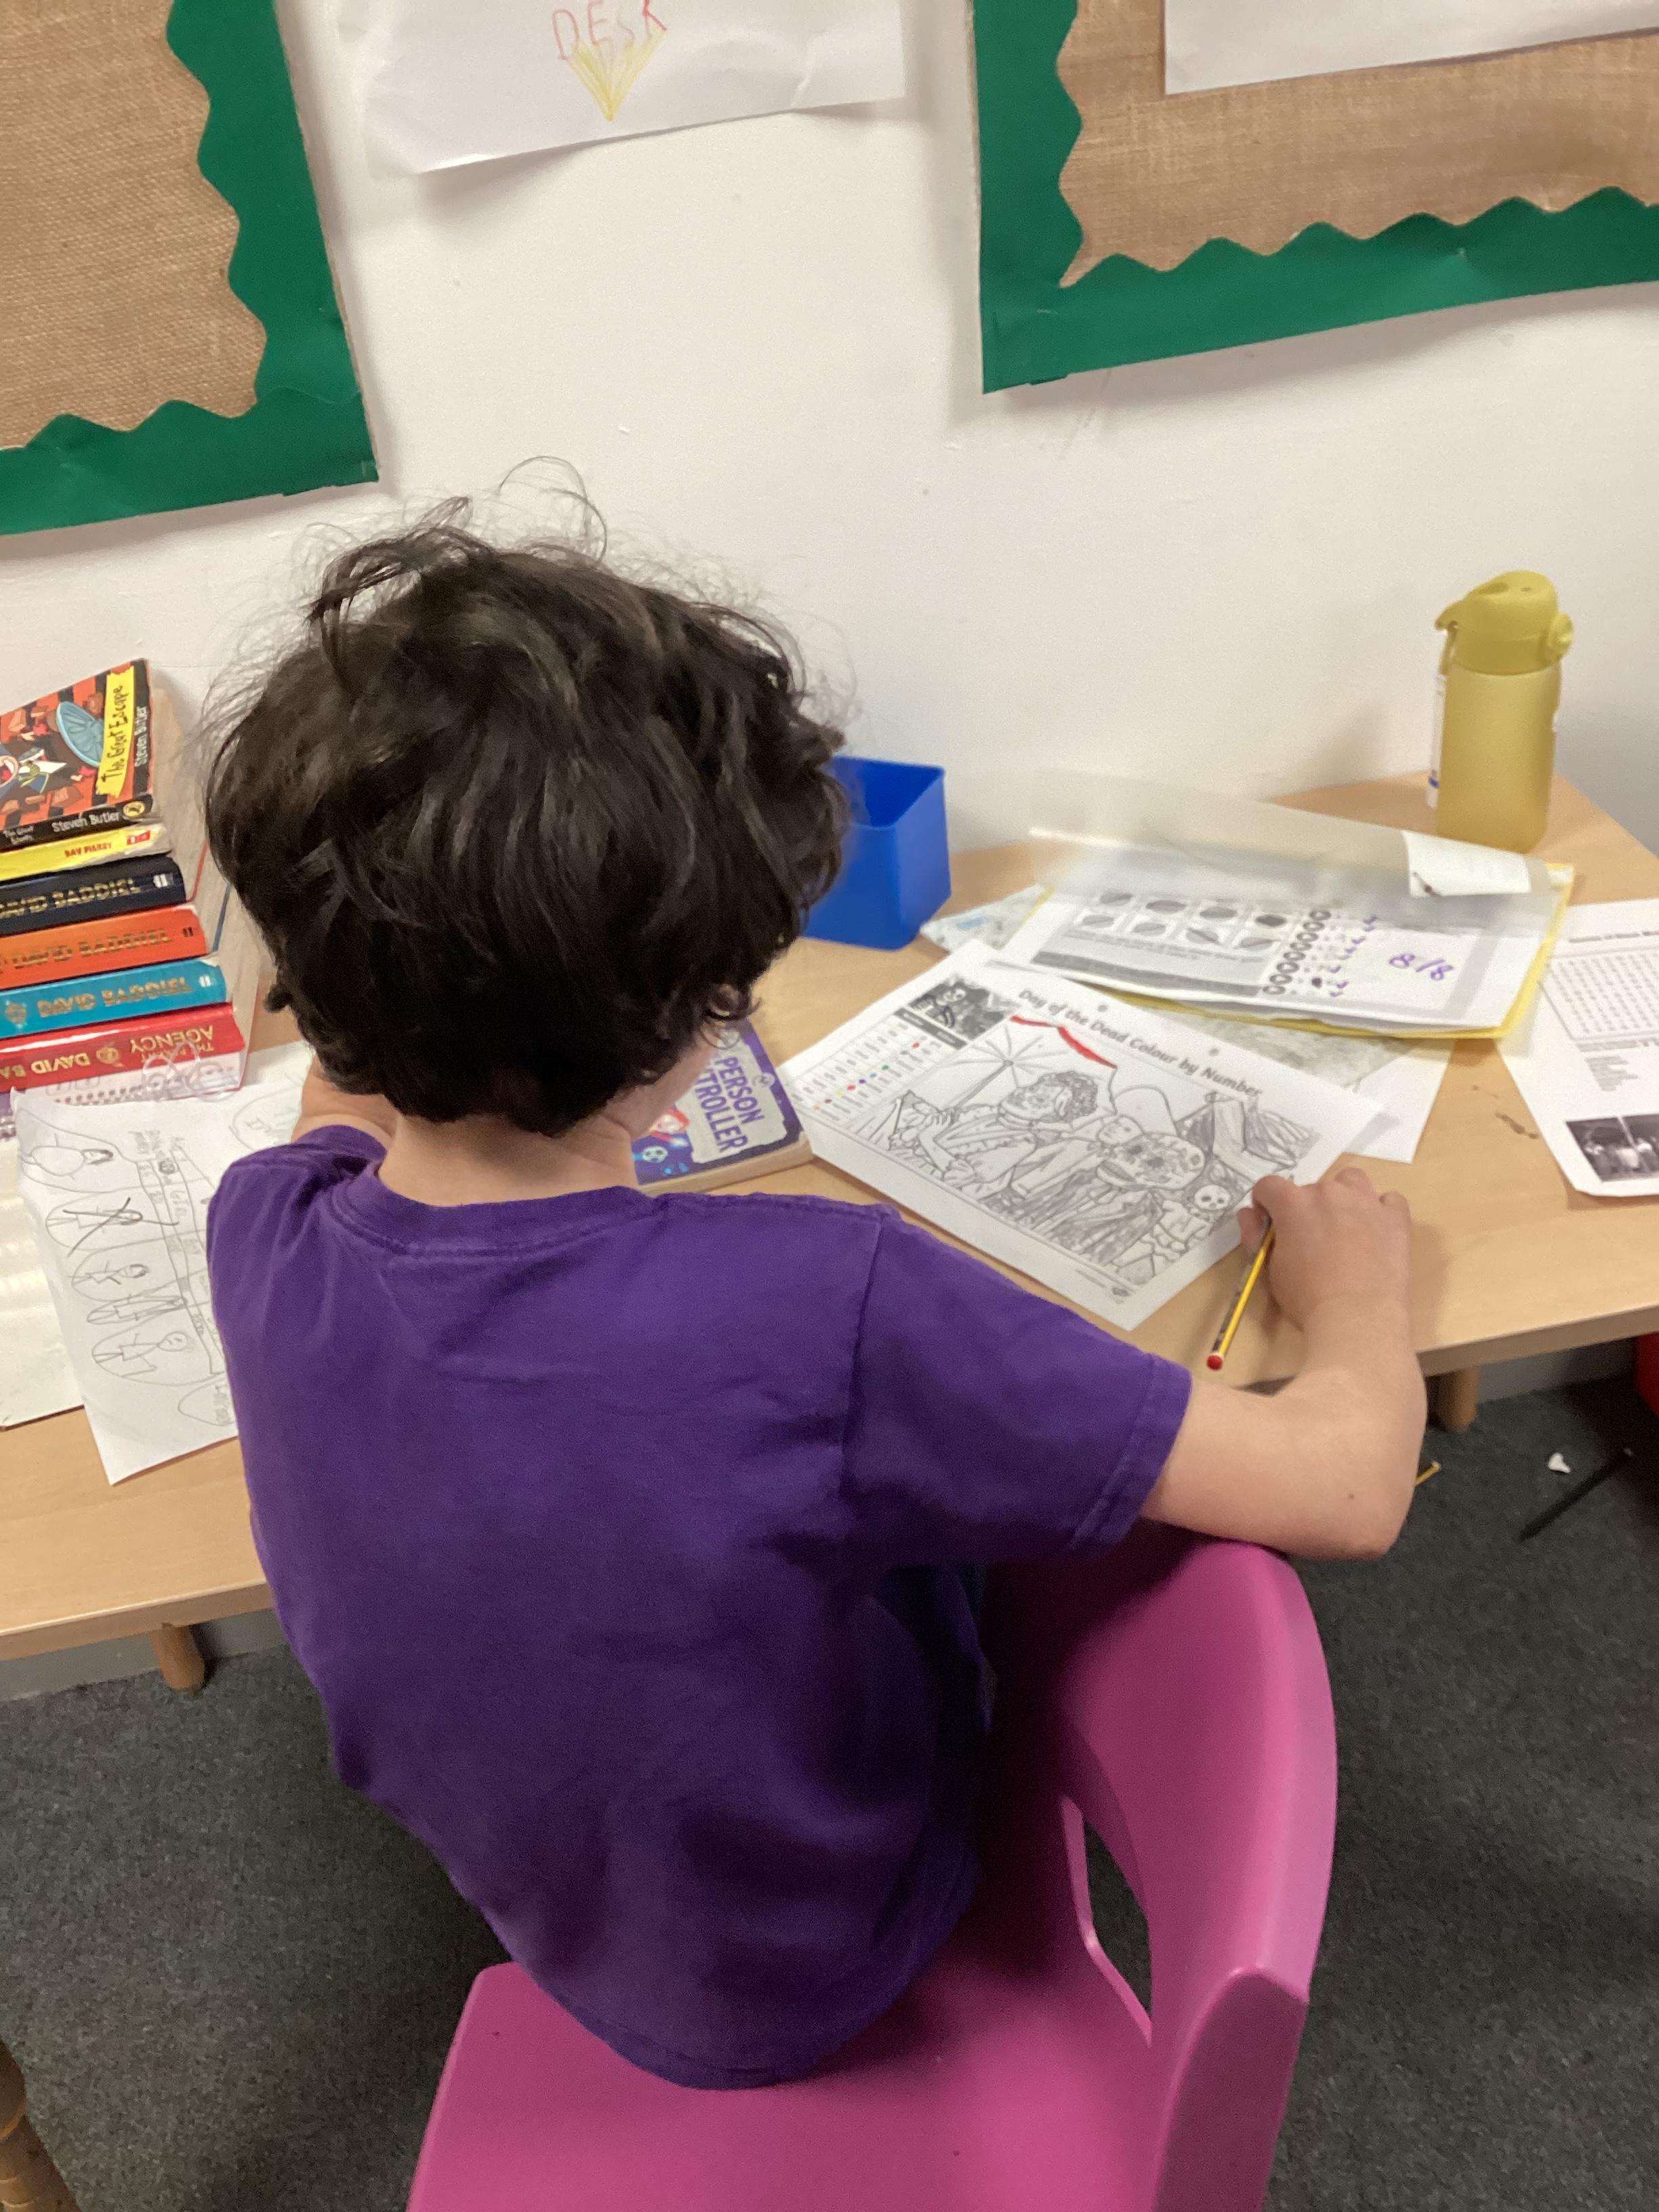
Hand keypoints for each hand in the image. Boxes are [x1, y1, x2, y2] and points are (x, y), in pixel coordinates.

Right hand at [1241, 1166, 1411, 1332]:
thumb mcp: (1270, 1272)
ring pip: (1351, 1181)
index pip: (1269, 1185)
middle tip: (1312, 1241)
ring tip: (1345, 1226)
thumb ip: (1255, 1237)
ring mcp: (1366, 1202)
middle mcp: (1329, 1193)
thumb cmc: (1307, 1299)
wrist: (1357, 1318)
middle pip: (1312, 1188)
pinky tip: (1376, 1232)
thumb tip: (1248, 1215)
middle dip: (1307, 1208)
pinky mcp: (1395, 1218)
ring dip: (1344, 1197)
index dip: (1266, 1204)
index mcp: (1293, 1204)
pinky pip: (1389, 1200)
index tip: (1271, 1224)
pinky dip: (1381, 1211)